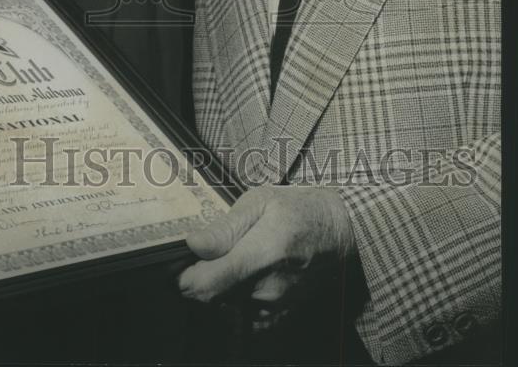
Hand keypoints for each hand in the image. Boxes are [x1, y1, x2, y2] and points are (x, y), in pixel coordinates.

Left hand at [178, 186, 355, 325]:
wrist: (340, 233)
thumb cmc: (298, 210)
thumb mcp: (260, 201)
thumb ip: (226, 226)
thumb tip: (193, 244)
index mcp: (263, 253)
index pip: (207, 283)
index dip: (184, 277)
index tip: (178, 263)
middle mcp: (267, 288)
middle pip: (211, 296)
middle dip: (201, 276)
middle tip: (208, 252)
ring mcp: (274, 307)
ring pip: (224, 303)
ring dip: (219, 285)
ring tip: (233, 257)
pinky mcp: (278, 316)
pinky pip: (241, 313)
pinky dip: (235, 296)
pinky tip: (245, 274)